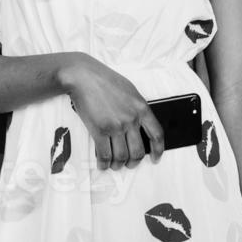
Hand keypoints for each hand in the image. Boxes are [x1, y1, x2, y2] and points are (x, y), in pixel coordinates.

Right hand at [59, 53, 163, 168]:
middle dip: (133, 162)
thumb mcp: (130, 91)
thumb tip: (140, 126)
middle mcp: (131, 119)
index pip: (156, 135)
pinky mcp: (99, 130)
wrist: (84, 77)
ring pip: (121, 156)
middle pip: (138, 151)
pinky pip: (105, 154)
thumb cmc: (105, 81)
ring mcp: (115, 126)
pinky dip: (104, 163)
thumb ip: (137, 109)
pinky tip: (102, 164)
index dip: (158, 150)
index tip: (155, 158)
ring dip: (118, 165)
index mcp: (142, 108)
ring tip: (114, 164)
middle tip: (129, 164)